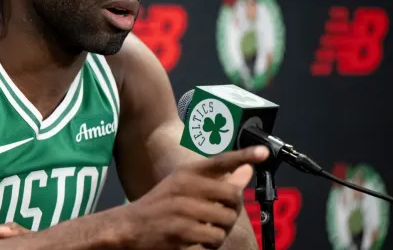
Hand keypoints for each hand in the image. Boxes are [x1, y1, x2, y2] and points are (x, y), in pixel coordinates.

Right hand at [120, 146, 268, 249]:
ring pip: (225, 222)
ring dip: (219, 231)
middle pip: (232, 196)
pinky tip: (196, 240)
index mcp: (187, 173)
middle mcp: (185, 187)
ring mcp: (182, 209)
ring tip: (204, 230)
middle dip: (232, 210)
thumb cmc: (161, 205)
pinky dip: (209, 244)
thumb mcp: (185, 186)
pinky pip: (213, 239)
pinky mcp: (180, 232)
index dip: (243, 155)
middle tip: (220, 216)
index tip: (263, 153)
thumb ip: (218, 179)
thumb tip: (247, 169)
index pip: (220, 161)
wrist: (129, 226)